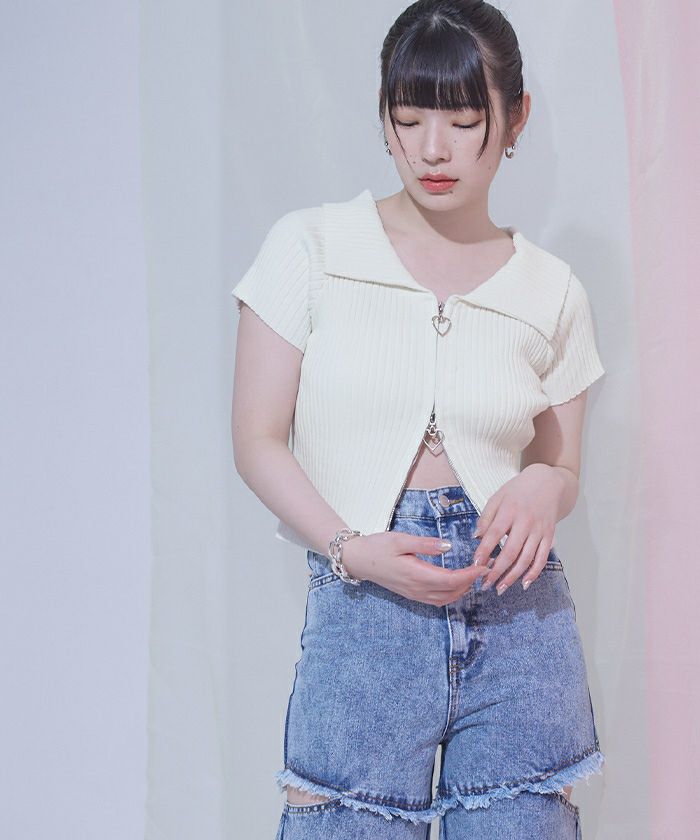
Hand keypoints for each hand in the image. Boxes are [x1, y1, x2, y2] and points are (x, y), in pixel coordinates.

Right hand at [340, 531, 487, 606]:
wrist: (358, 560)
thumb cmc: (378, 547)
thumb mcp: (400, 539)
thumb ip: (425, 544)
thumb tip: (448, 547)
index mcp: (416, 574)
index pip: (451, 579)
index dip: (470, 575)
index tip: (483, 565)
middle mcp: (417, 588)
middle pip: (452, 591)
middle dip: (471, 582)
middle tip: (484, 568)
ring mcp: (414, 594)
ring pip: (446, 599)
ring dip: (462, 590)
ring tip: (472, 576)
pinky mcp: (411, 594)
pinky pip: (437, 600)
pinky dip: (451, 595)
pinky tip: (455, 585)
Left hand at [473, 464, 563, 594]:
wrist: (548, 482)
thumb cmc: (518, 490)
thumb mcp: (498, 497)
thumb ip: (486, 517)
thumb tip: (476, 537)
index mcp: (510, 510)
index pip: (494, 534)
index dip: (484, 551)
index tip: (475, 565)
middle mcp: (526, 522)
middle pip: (510, 551)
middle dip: (497, 571)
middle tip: (485, 584)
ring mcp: (539, 530)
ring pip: (526, 559)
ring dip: (512, 576)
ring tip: (500, 588)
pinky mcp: (550, 536)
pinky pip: (542, 558)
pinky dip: (534, 573)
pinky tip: (523, 583)